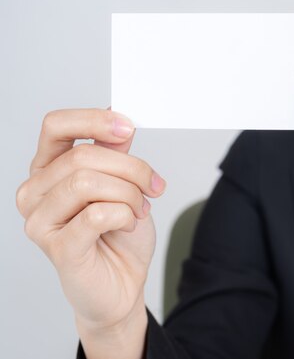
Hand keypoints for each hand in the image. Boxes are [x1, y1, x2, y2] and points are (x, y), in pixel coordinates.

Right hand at [16, 109, 165, 330]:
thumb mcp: (123, 183)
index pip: (56, 125)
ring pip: (87, 182)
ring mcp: (40, 221)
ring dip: (128, 194)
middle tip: (152, 187)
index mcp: (47, 169)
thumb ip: (115, 151)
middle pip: (83, 155)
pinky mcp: (58, 247)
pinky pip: (97, 214)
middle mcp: (35, 192)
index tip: (128, 127)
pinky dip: (124, 215)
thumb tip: (118, 115)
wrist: (122, 283)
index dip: (94, 120)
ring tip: (138, 209)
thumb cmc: (118, 235)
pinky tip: (127, 224)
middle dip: (131, 169)